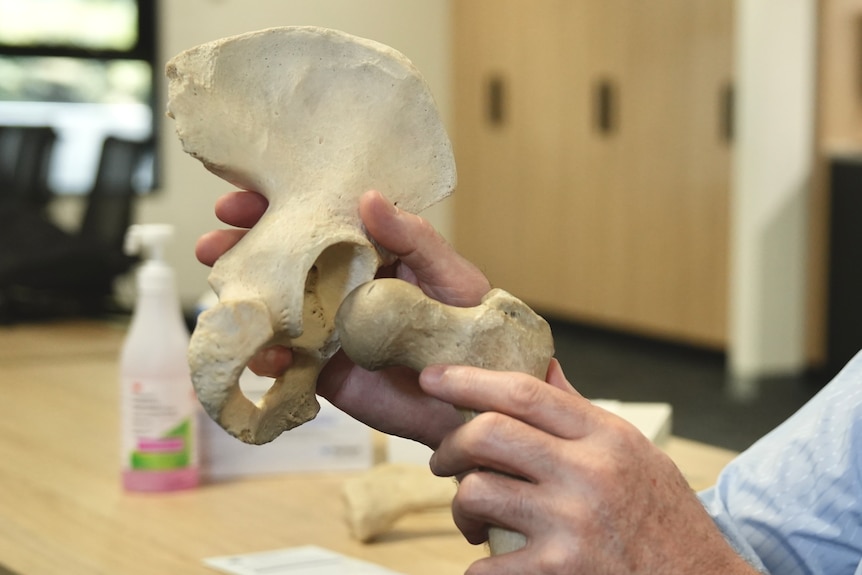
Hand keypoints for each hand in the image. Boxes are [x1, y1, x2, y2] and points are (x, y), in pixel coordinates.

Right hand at [195, 189, 490, 447]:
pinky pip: (286, 361)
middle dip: (243, 250)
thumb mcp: (449, 275)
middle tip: (213, 244)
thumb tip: (369, 197)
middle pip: (283, 261)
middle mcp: (343, 286)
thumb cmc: (472, 326)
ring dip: (244, 301)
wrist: (474, 399)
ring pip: (276, 308)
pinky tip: (260, 355)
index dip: (276, 207)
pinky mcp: (327, 370)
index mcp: (370, 252)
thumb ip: (413, 238)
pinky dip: (266, 357)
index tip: (240, 200)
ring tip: (224, 302)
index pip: (316, 219)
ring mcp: (331, 328)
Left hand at [421, 361, 757, 574]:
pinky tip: (489, 563)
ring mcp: (573, 524)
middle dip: (449, 445)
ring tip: (473, 519)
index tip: (433, 377)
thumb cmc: (667, 520)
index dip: (469, 379)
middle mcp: (589, 473)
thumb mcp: (635, 454)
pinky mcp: (561, 571)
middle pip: (489, 434)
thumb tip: (542, 369)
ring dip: (460, 507)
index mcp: (606, 437)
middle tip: (442, 460)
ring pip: (477, 492)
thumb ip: (581, 414)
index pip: (525, 392)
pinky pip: (486, 564)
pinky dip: (477, 566)